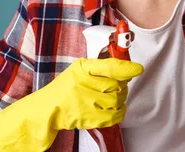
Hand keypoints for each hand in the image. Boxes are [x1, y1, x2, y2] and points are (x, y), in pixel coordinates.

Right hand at [0, 58, 143, 150]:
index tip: (138, 69)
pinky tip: (116, 109)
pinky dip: (119, 112)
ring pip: (116, 100)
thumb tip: (125, 67)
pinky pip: (113, 115)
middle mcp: (83, 83)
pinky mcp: (87, 117)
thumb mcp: (78, 70)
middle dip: (121, 86)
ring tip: (113, 97)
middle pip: (116, 85)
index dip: (126, 68)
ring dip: (120, 99)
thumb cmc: (64, 88)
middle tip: (118, 85)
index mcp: (82, 68)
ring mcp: (85, 102)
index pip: (109, 66)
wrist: (46, 109)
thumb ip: (99, 67)